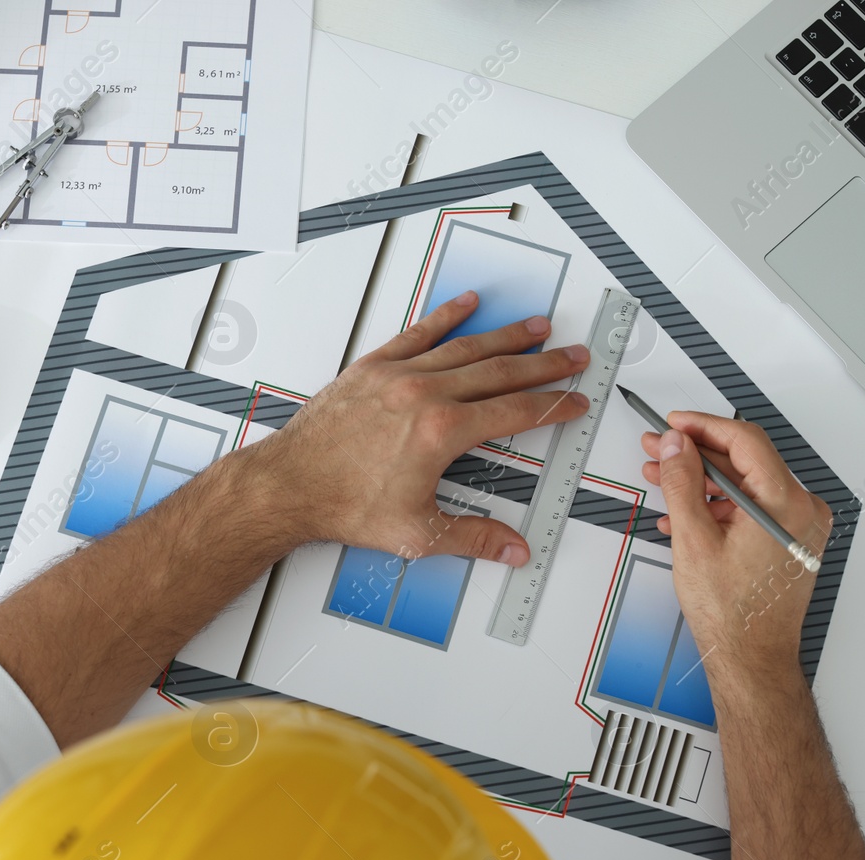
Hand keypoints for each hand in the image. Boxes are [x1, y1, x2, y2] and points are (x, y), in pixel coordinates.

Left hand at [254, 291, 590, 563]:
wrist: (291, 485)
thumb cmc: (344, 504)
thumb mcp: (419, 531)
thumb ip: (473, 537)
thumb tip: (512, 549)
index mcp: (442, 432)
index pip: (515, 412)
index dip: (552, 406)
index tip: (574, 401)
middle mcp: (424, 394)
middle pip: (499, 372)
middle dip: (543, 364)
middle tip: (574, 356)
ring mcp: (398, 376)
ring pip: (465, 348)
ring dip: (506, 337)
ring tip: (537, 328)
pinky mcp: (373, 368)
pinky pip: (418, 334)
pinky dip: (446, 318)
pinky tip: (467, 305)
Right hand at [639, 412, 830, 679]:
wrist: (751, 658)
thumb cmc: (733, 614)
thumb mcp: (694, 539)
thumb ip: (682, 482)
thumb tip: (675, 447)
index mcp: (786, 503)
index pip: (744, 441)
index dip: (703, 426)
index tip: (675, 424)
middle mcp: (802, 510)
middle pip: (744, 461)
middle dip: (696, 453)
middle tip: (659, 448)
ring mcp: (798, 527)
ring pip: (745, 485)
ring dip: (703, 480)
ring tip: (662, 478)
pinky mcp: (789, 541)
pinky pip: (752, 508)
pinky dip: (719, 506)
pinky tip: (684, 512)